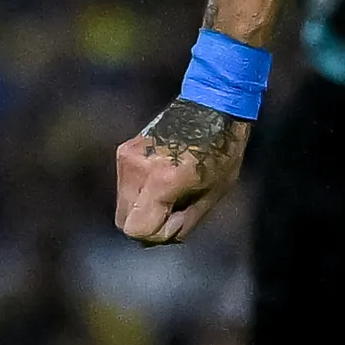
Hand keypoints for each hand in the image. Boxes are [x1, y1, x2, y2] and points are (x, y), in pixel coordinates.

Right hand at [115, 98, 248, 244]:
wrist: (211, 106)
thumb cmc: (221, 150)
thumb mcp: (214, 194)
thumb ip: (185, 221)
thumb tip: (162, 237)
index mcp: (162, 180)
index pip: (137, 229)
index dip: (160, 233)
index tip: (181, 217)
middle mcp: (137, 169)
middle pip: (123, 223)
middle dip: (148, 225)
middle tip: (175, 212)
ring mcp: (126, 158)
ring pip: (122, 207)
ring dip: (144, 209)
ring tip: (172, 193)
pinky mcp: (123, 151)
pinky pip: (125, 188)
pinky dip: (140, 194)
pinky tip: (164, 181)